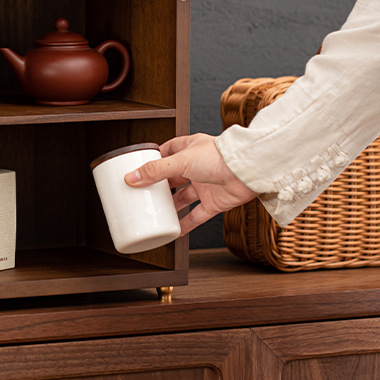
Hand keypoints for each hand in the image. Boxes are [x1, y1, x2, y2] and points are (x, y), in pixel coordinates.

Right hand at [124, 133, 256, 234]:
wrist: (247, 172)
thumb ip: (155, 171)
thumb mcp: (181, 160)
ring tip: (155, 213)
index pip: (167, 152)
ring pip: (183, 197)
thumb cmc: (221, 157)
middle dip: (160, 186)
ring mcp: (206, 185)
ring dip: (171, 206)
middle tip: (144, 195)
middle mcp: (198, 166)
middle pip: (173, 177)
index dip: (154, 160)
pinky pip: (196, 215)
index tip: (139, 169)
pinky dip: (186, 224)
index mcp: (190, 149)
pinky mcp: (214, 202)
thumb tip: (131, 178)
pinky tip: (175, 231)